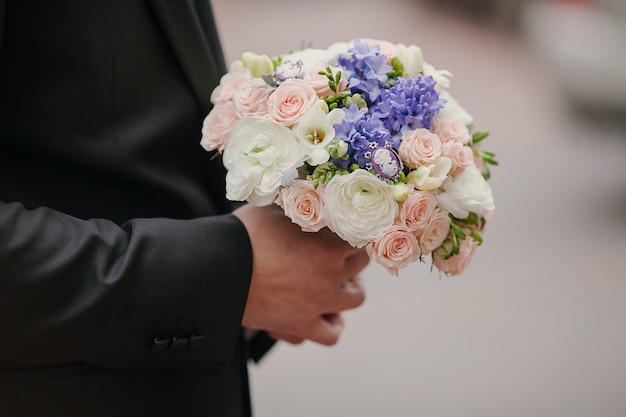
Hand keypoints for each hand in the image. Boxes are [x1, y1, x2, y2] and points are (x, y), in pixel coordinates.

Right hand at [233, 204, 367, 345]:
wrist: (214, 271)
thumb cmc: (241, 234)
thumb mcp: (273, 208)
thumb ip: (299, 206)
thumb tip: (310, 193)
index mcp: (328, 244)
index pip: (360, 234)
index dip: (351, 228)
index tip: (341, 225)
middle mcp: (330, 274)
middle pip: (360, 264)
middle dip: (351, 255)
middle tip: (336, 250)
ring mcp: (318, 302)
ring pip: (356, 298)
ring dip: (349, 287)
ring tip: (335, 281)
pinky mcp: (300, 325)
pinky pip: (331, 334)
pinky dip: (331, 325)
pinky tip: (324, 314)